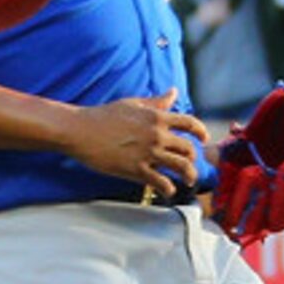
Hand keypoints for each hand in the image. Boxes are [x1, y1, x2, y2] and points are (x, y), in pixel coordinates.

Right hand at [65, 90, 208, 197]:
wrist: (80, 130)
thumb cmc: (103, 115)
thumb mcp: (132, 103)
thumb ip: (156, 101)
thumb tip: (173, 93)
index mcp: (157, 117)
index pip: (190, 123)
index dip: (201, 132)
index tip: (203, 139)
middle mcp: (157, 135)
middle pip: (188, 148)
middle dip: (193, 158)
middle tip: (190, 164)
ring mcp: (148, 153)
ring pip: (181, 167)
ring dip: (189, 176)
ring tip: (188, 181)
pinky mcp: (136, 169)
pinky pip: (161, 182)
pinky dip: (169, 189)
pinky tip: (168, 191)